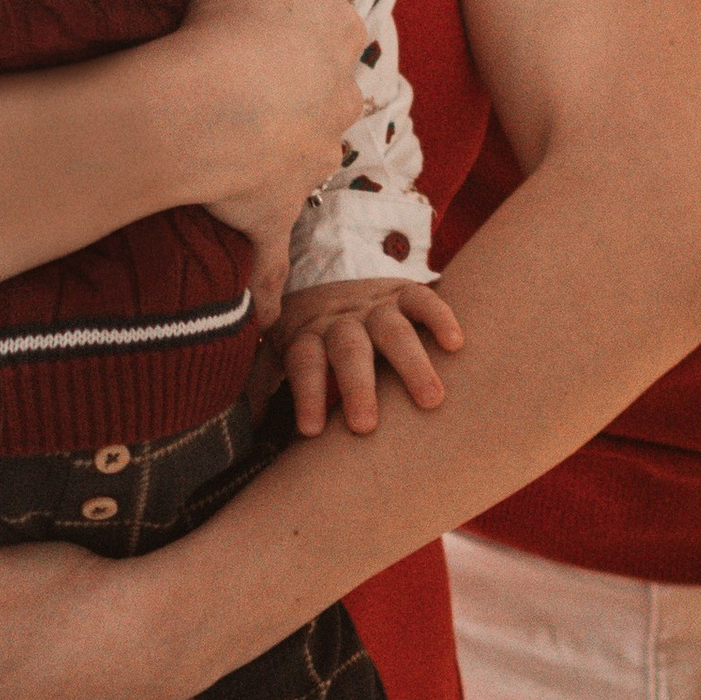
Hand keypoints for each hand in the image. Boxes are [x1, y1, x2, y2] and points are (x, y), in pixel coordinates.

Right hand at [175, 0, 368, 319]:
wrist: (198, 108)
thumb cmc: (235, 21)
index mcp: (337, 50)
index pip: (334, 35)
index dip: (306, 30)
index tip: (272, 29)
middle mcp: (334, 113)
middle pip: (325, 104)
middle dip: (300, 103)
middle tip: (253, 93)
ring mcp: (303, 168)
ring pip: (301, 169)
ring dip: (279, 172)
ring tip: (236, 166)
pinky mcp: (268, 214)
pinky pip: (270, 260)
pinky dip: (267, 288)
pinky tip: (261, 315)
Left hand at [270, 277, 464, 435]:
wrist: (333, 267)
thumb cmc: (309, 329)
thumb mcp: (279, 348)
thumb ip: (261, 382)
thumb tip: (245, 429)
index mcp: (306, 336)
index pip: (303, 363)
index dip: (307, 394)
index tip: (311, 431)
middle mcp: (340, 321)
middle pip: (347, 350)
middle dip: (356, 387)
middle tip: (365, 426)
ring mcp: (375, 306)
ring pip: (392, 330)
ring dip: (411, 364)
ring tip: (431, 400)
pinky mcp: (404, 292)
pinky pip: (423, 300)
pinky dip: (440, 317)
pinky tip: (455, 344)